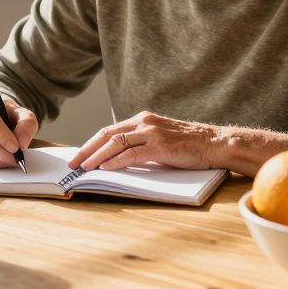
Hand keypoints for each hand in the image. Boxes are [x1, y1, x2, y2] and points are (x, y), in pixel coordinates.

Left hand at [68, 111, 223, 171]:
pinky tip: (105, 169)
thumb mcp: (160, 139)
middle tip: (73, 163)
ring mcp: (152, 133)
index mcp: (142, 120)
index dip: (91, 143)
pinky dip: (115, 161)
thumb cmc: (189, 145)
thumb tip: (117, 159)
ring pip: (116, 143)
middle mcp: (144, 122)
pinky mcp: (160, 146)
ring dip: (97, 156)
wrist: (214, 143)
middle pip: (107, 134)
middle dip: (87, 149)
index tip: (79, 155)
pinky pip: (132, 153)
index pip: (110, 130)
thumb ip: (141, 144)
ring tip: (85, 168)